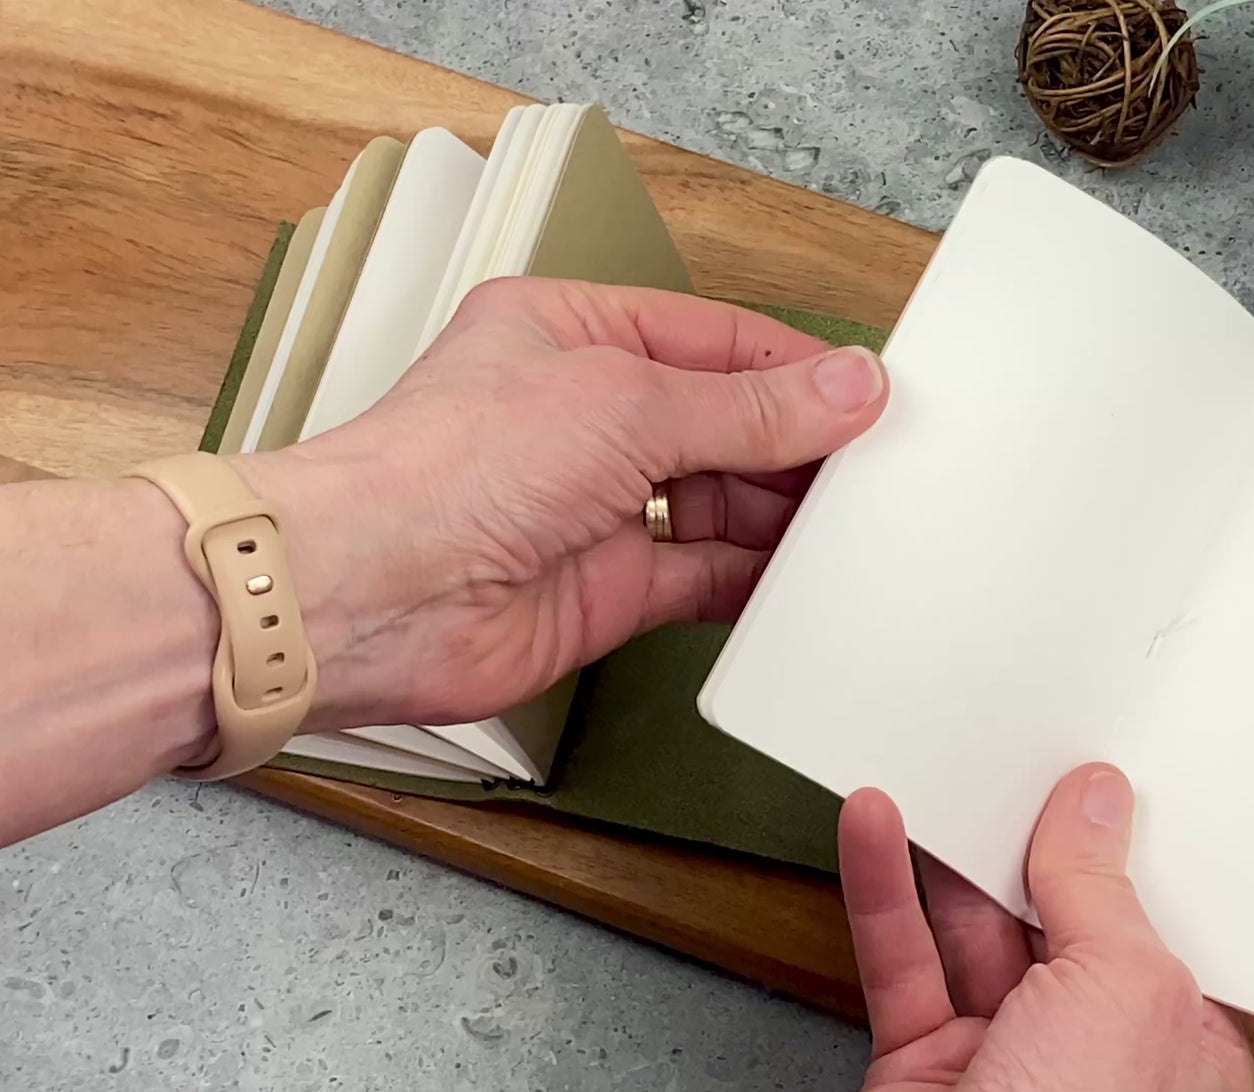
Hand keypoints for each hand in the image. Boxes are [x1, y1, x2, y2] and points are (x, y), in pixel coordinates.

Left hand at [239, 278, 888, 729]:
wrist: (374, 595)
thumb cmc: (452, 470)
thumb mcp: (627, 404)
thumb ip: (749, 407)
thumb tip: (847, 385)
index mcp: (575, 334)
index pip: (715, 340)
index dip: (796, 366)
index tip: (871, 395)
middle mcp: (584, 415)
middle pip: (724, 421)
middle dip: (798, 443)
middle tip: (879, 465)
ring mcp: (596, 504)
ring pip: (720, 500)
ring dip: (783, 512)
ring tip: (857, 520)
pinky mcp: (607, 586)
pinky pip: (704, 575)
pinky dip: (755, 577)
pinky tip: (804, 576)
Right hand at [839, 764, 1253, 1091]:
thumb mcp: (1123, 987)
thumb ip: (1100, 890)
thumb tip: (1096, 803)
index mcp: (1179, 1039)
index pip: (1157, 921)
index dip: (1127, 848)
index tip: (1098, 775)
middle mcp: (1095, 1053)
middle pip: (1056, 918)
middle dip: (1026, 840)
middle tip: (1006, 757)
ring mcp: (1005, 1063)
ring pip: (969, 934)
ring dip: (942, 853)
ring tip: (930, 768)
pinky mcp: (923, 1071)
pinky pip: (902, 964)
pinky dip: (881, 891)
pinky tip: (872, 826)